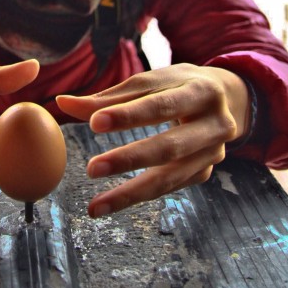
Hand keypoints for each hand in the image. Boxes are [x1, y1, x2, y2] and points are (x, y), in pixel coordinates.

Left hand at [56, 63, 248, 218]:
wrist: (226, 98)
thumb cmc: (178, 85)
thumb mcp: (151, 81)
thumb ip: (109, 96)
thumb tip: (62, 103)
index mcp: (202, 91)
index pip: (161, 104)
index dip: (129, 115)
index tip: (94, 123)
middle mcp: (216, 124)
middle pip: (170, 146)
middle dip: (130, 159)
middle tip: (91, 169)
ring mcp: (214, 153)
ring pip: (171, 178)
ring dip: (131, 193)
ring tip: (95, 206)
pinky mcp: (206, 172)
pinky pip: (170, 188)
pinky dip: (141, 196)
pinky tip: (112, 203)